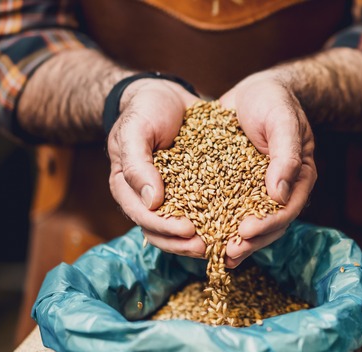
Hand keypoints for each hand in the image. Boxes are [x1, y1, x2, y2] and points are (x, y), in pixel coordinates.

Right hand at [107, 79, 206, 256]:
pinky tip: (233, 225)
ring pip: (181, 229)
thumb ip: (137, 164)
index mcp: (128, 188)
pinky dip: (215, 221)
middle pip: (162, 232)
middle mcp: (148, 198)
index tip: (189, 230)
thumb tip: (152, 201)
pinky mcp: (191, 189)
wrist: (164, 94)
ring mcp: (170, 196)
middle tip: (208, 247)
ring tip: (222, 243)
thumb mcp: (135, 131)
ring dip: (200, 239)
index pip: (144, 218)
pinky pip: (202, 210)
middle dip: (184, 243)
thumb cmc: (144, 110)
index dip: (165, 228)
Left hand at [219, 70, 316, 267]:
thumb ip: (285, 154)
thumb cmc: (274, 100)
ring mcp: (260, 191)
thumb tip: (280, 194)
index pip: (286, 210)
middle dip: (250, 242)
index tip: (244, 232)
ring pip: (251, 223)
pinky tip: (203, 236)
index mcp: (299, 177)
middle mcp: (282, 189)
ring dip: (235, 241)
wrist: (255, 90)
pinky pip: (231, 210)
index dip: (267, 225)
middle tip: (227, 254)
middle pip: (270, 225)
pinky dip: (220, 224)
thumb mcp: (282, 120)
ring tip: (217, 256)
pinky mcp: (239, 187)